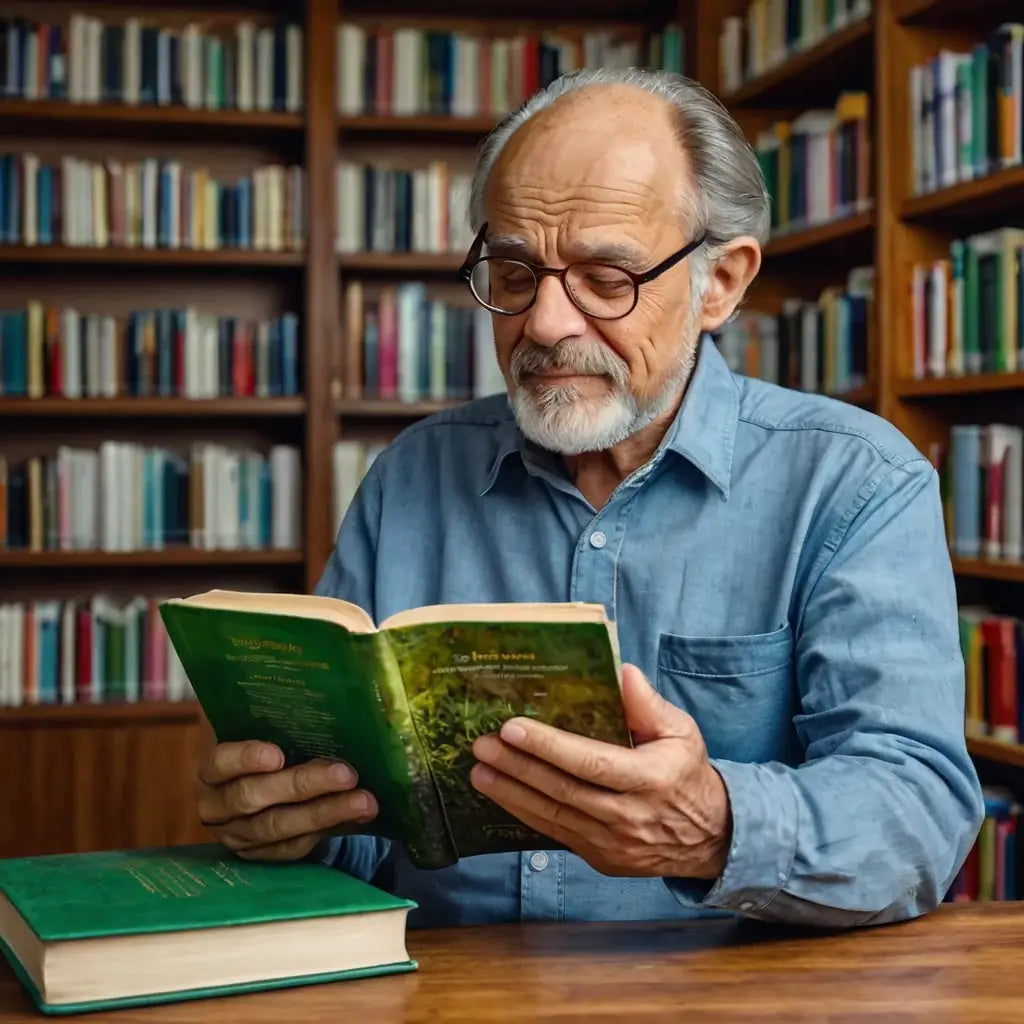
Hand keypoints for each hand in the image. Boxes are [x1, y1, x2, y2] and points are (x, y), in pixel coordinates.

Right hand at [195, 722, 378, 861]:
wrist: (263, 790)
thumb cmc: (266, 747)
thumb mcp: (260, 733)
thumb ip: (277, 723)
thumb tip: (327, 706)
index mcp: (211, 772)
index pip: (220, 763)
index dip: (246, 759)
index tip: (278, 754)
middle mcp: (218, 808)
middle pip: (254, 798)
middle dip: (303, 785)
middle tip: (346, 774)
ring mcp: (241, 837)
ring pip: (280, 827)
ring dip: (327, 812)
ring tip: (364, 801)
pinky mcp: (266, 857)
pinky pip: (298, 846)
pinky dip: (332, 828)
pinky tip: (360, 815)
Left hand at [469, 664, 731, 879]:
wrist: (709, 836)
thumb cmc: (686, 772)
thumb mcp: (681, 731)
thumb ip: (649, 704)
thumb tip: (622, 672)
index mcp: (650, 779)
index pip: (591, 762)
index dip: (549, 746)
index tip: (512, 728)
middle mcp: (629, 816)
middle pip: (563, 790)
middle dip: (517, 768)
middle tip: (482, 746)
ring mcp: (613, 844)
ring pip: (553, 817)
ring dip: (511, 794)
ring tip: (478, 772)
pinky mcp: (601, 860)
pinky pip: (556, 834)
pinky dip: (526, 813)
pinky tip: (503, 795)